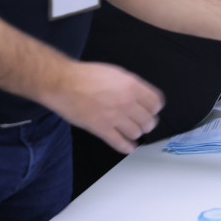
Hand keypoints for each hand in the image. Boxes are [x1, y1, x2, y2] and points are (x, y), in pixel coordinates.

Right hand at [44, 61, 163, 154]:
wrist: (63, 83)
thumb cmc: (85, 76)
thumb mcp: (116, 73)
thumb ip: (131, 85)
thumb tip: (141, 94)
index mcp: (132, 86)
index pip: (156, 102)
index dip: (155, 108)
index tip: (153, 110)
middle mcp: (127, 102)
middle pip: (149, 120)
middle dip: (147, 122)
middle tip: (143, 123)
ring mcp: (115, 117)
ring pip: (137, 132)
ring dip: (136, 133)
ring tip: (133, 132)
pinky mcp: (101, 129)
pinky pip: (120, 143)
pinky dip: (127, 147)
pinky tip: (128, 147)